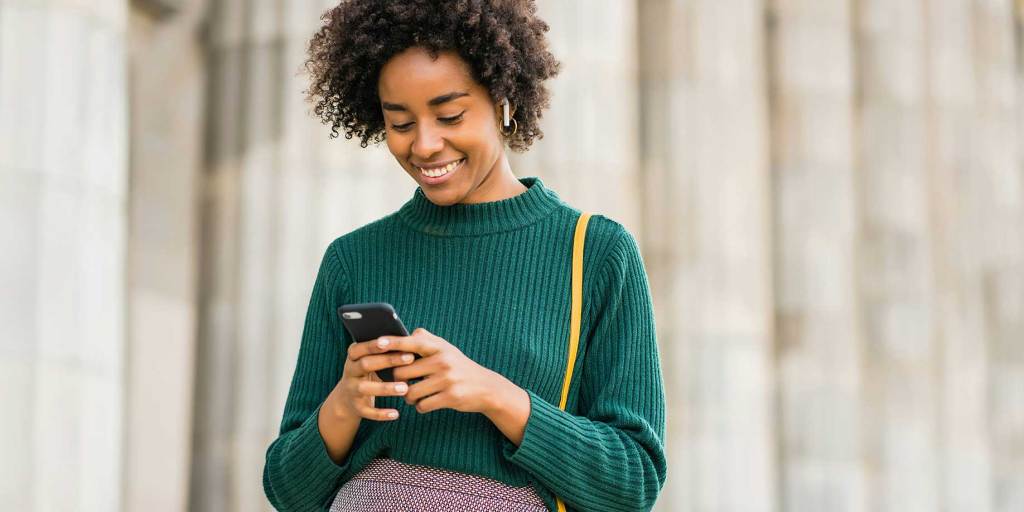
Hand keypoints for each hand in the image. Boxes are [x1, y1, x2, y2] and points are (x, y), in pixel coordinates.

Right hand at [328, 337, 418, 420]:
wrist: (347, 399)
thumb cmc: (369, 372)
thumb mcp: (371, 359)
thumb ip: (386, 350)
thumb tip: (414, 337)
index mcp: (353, 356)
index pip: (360, 348)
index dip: (373, 345)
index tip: (390, 341)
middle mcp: (350, 372)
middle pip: (365, 364)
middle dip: (387, 361)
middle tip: (410, 358)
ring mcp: (351, 390)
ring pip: (365, 388)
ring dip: (385, 388)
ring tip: (405, 388)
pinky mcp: (356, 407)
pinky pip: (367, 411)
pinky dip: (381, 413)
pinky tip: (396, 413)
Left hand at [386, 327, 505, 414]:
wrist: (486, 387)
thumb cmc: (460, 366)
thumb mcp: (447, 349)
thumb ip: (427, 340)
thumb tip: (408, 333)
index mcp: (439, 348)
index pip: (411, 343)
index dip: (393, 343)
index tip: (376, 343)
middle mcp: (443, 361)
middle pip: (402, 372)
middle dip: (398, 381)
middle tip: (404, 384)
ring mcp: (447, 380)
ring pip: (410, 392)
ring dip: (408, 397)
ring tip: (414, 396)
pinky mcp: (450, 397)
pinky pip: (422, 405)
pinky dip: (420, 407)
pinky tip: (426, 403)